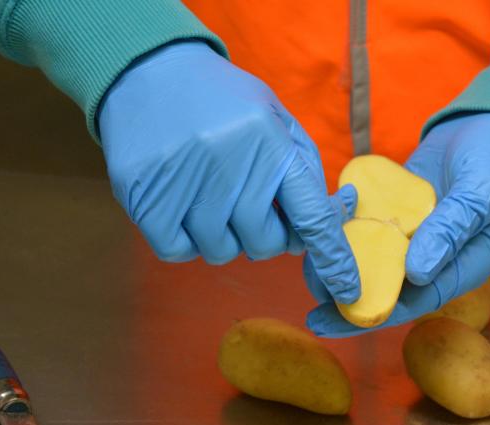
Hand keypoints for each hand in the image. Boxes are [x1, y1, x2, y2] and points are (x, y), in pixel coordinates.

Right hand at [98, 41, 358, 302]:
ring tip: (210, 193)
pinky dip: (184, 239)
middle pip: (264, 245)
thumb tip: (329, 222)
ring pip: (220, 252)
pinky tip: (182, 204)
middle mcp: (231, 165)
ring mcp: (183, 182)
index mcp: (272, 145)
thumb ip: (303, 170)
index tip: (346, 291)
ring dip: (222, 235)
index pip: (311, 217)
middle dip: (265, 234)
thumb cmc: (224, 101)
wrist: (150, 68)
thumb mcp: (275, 119)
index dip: (332, 259)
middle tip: (249, 204)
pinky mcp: (143, 195)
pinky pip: (177, 252)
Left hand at [305, 113, 489, 335]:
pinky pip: (370, 221)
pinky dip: (347, 220)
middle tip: (310, 290)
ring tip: (307, 255)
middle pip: (385, 284)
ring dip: (342, 256)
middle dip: (346, 290)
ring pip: (372, 254)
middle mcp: (432, 257)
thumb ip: (451, 230)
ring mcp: (413, 232)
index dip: (370, 315)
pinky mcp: (398, 208)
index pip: (411, 303)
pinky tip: (324, 216)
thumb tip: (416, 273)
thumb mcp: (483, 194)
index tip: (330, 322)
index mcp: (458, 268)